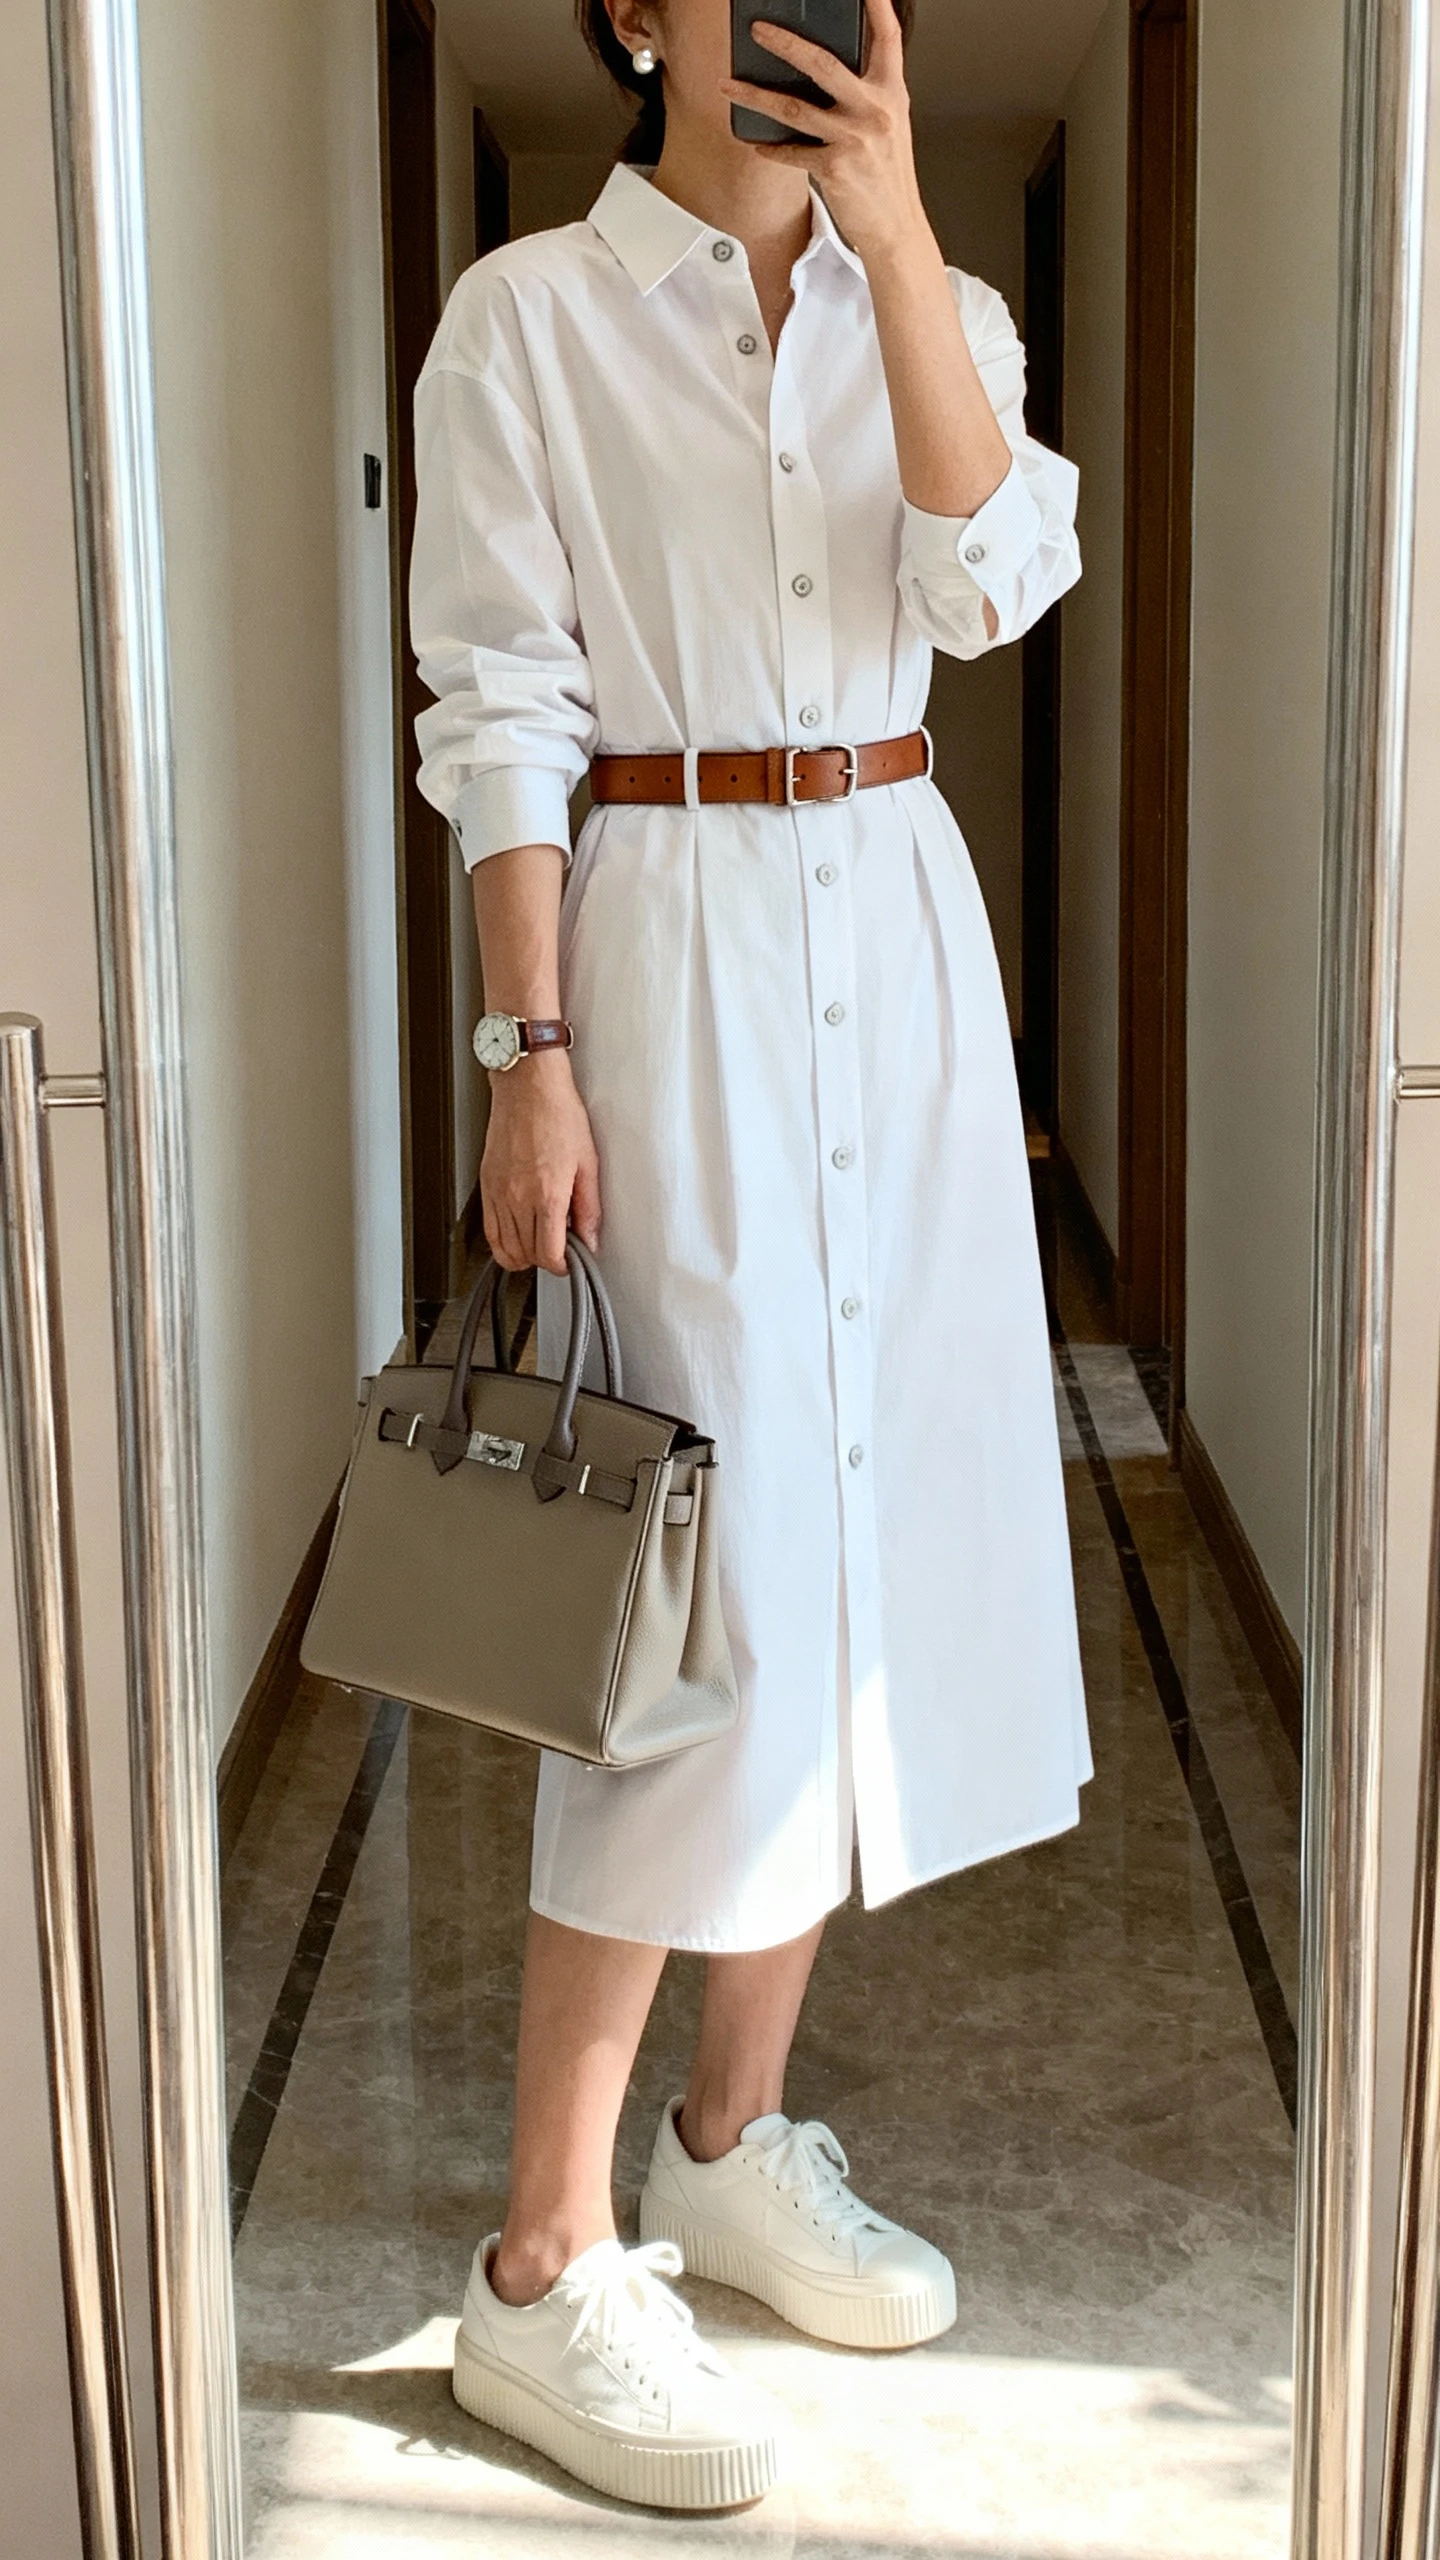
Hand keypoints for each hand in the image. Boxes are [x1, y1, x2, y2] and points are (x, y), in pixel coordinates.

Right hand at [480, 1053, 601, 1275]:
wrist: (528, 1087)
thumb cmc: (557, 1114)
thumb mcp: (588, 1163)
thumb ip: (589, 1208)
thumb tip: (590, 1238)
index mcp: (546, 1194)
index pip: (547, 1254)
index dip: (562, 1265)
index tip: (570, 1259)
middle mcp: (517, 1197)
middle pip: (525, 1255)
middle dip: (545, 1259)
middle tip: (560, 1246)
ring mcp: (498, 1192)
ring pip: (503, 1248)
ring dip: (523, 1254)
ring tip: (540, 1240)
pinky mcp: (486, 1184)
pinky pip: (489, 1229)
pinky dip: (503, 1241)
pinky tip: (519, 1231)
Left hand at [722, 0, 925, 267]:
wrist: (896, 229)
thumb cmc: (888, 178)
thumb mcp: (889, 126)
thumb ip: (866, 95)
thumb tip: (825, 74)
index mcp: (892, 94)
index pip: (888, 39)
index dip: (877, 8)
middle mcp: (875, 110)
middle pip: (823, 63)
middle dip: (785, 43)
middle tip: (759, 29)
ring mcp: (854, 138)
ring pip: (793, 107)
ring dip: (755, 95)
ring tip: (729, 85)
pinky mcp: (834, 168)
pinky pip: (792, 151)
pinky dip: (771, 148)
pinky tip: (756, 143)